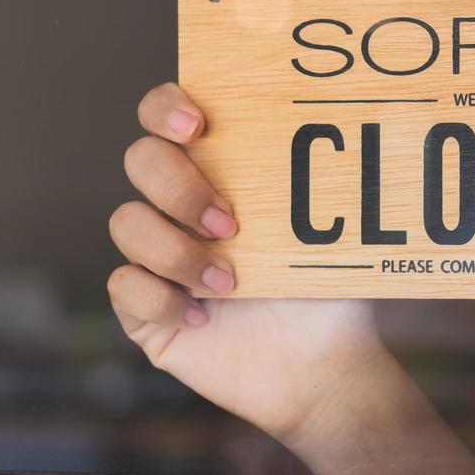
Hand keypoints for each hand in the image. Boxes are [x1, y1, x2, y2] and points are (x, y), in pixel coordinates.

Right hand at [108, 83, 474, 474]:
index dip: (166, 107)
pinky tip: (203, 317)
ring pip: (126, 223)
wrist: (323, 367)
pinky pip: (123, 286)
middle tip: (231, 224)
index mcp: (219, 171)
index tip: (197, 124)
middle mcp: (178, 206)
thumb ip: (318, 180)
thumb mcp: (329, 230)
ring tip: (232, 284)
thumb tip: (351, 119)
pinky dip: (162, 298)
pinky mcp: (143, 307)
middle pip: (140, 161)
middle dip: (180, 187)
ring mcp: (156, 255)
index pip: (166, 116)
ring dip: (177, 251)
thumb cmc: (328, 291)